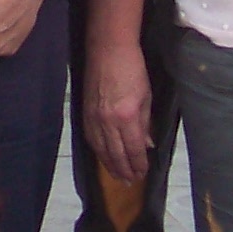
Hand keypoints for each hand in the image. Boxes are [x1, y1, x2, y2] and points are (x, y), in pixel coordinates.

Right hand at [81, 46, 154, 184]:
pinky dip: (98, 152)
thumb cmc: (133, 69)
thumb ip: (146, 123)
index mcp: (127, 117)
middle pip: (116, 154)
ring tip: (118, 177)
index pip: (134, 149)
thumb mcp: (146, 97)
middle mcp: (108, 122)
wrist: (108, 49)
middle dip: (124, 170)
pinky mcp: (85, 113)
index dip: (139, 164)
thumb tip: (147, 145)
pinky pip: (91, 139)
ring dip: (110, 166)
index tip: (143, 174)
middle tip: (130, 182)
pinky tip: (103, 158)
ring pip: (101, 150)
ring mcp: (94, 118)